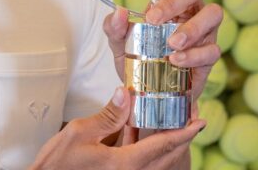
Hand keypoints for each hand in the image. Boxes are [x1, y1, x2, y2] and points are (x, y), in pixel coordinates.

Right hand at [30, 87, 203, 169]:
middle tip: (190, 118)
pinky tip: (143, 136)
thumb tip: (125, 96)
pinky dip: (149, 150)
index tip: (199, 122)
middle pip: (165, 156)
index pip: (163, 145)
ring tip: (172, 124)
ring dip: (166, 144)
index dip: (184, 133)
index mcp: (125, 163)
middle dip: (180, 137)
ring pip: (156, 162)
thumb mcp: (80, 132)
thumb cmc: (58, 166)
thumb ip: (107, 115)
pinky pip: (142, 164)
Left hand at [103, 0, 223, 117]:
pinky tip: (176, 61)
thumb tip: (118, 11)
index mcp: (169, 3)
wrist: (147, 95)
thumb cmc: (136, 61)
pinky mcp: (209, 56)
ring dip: (192, 27)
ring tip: (171, 42)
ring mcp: (203, 33)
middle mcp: (190, 12)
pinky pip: (212, 50)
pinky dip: (194, 54)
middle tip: (154, 18)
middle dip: (174, 2)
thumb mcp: (118, 45)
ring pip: (213, 16)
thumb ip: (113, 28)